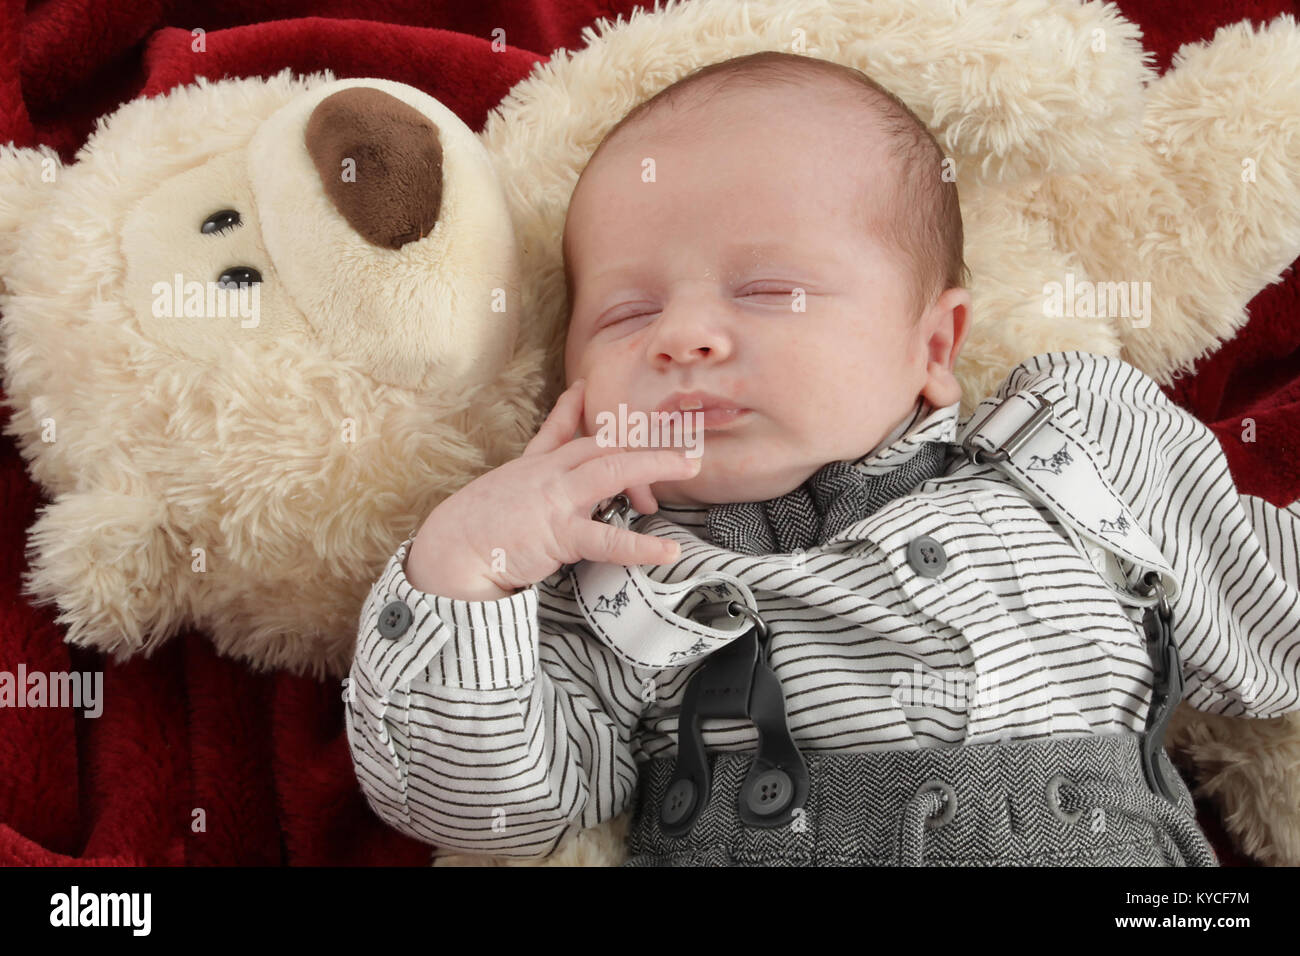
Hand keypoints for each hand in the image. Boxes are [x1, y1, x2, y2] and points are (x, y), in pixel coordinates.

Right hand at [407, 379, 700, 594]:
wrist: (449, 551)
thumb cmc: (475, 525)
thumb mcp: (503, 486)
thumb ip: (528, 471)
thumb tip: (543, 463)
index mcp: (535, 466)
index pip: (566, 432)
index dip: (580, 409)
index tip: (587, 390)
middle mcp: (549, 473)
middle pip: (603, 442)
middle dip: (645, 437)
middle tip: (684, 438)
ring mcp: (555, 498)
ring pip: (610, 470)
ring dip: (653, 463)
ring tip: (690, 465)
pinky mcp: (558, 532)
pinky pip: (606, 538)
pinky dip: (640, 546)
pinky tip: (667, 551)